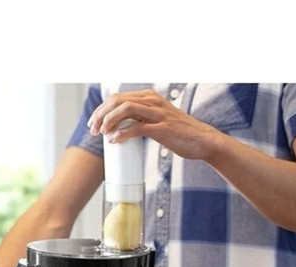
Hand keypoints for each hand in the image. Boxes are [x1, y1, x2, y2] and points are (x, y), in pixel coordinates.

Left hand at [87, 89, 220, 160]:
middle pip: (117, 101)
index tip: (93, 123)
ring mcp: (158, 113)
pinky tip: (114, 141)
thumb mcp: (157, 119)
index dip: (101, 110)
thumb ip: (141, 118)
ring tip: (102, 134)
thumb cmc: (178, 133)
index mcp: (149, 97)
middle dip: (101, 115)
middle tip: (93, 130)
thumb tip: (118, 128)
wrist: (202, 141)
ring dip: (108, 121)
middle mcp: (153, 101)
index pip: (117, 97)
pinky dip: (121, 133)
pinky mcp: (163, 128)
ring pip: (125, 109)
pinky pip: (137, 127)